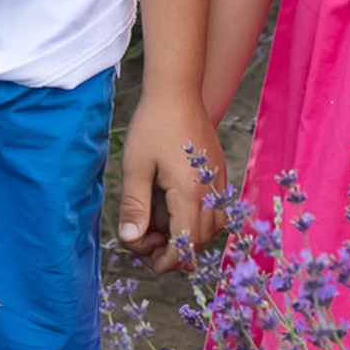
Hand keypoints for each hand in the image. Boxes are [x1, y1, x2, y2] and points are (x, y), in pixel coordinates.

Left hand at [117, 85, 226, 274]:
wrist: (178, 90)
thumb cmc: (154, 125)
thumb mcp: (136, 168)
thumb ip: (135, 207)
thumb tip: (131, 239)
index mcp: (191, 192)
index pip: (186, 243)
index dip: (166, 260)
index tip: (144, 257)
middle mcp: (211, 189)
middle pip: (201, 239)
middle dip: (174, 249)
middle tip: (144, 238)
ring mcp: (218, 180)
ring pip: (212, 226)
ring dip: (187, 234)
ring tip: (158, 224)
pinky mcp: (217, 171)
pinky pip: (214, 207)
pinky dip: (195, 217)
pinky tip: (171, 206)